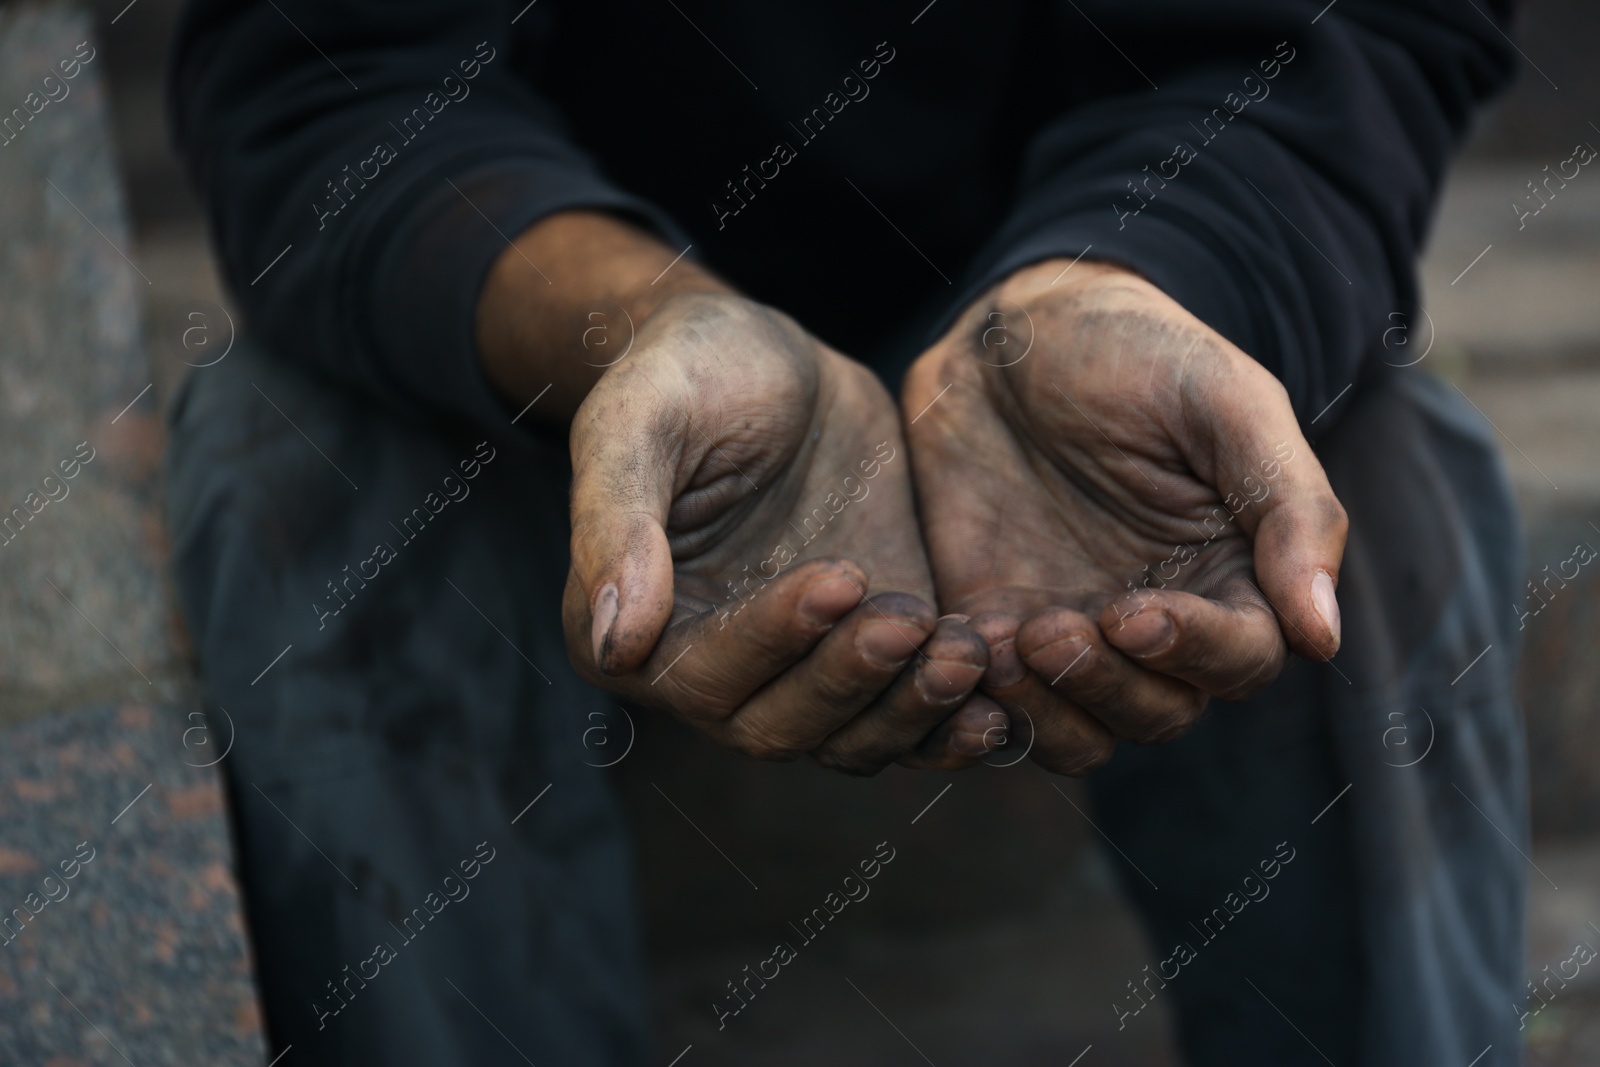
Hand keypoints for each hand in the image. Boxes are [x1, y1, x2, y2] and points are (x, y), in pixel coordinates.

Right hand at [563, 291, 999, 771]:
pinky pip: (906, 719)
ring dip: (910, 711)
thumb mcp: (639, 418)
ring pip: (850, 740)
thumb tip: (616, 641)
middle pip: (781, 728)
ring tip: (967, 651)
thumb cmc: (687, 372)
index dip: (772, 641)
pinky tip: (999, 705)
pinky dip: (948, 724)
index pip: (701, 677)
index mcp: (633, 636)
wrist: (772, 359)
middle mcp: (711, 674)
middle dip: (850, 683)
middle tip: (912, 620)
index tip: (840, 578)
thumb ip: (616, 522)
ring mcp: (797, 670)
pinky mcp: (869, 655)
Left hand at [902, 260, 1346, 773]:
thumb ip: (1288, 509)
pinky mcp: (991, 626)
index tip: (1135, 612)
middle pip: (1159, 713)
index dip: (1195, 653)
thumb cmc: (1137, 350)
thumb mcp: (1226, 401)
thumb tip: (1322, 636)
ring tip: (1004, 647)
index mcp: (1234, 574)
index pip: (1242, 661)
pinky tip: (957, 647)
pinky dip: (979, 698)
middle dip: (1108, 687)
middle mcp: (1158, 622)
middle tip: (1051, 629)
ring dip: (1047, 712)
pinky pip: (994, 701)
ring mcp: (1072, 630)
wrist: (1011, 333)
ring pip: (1080, 732)